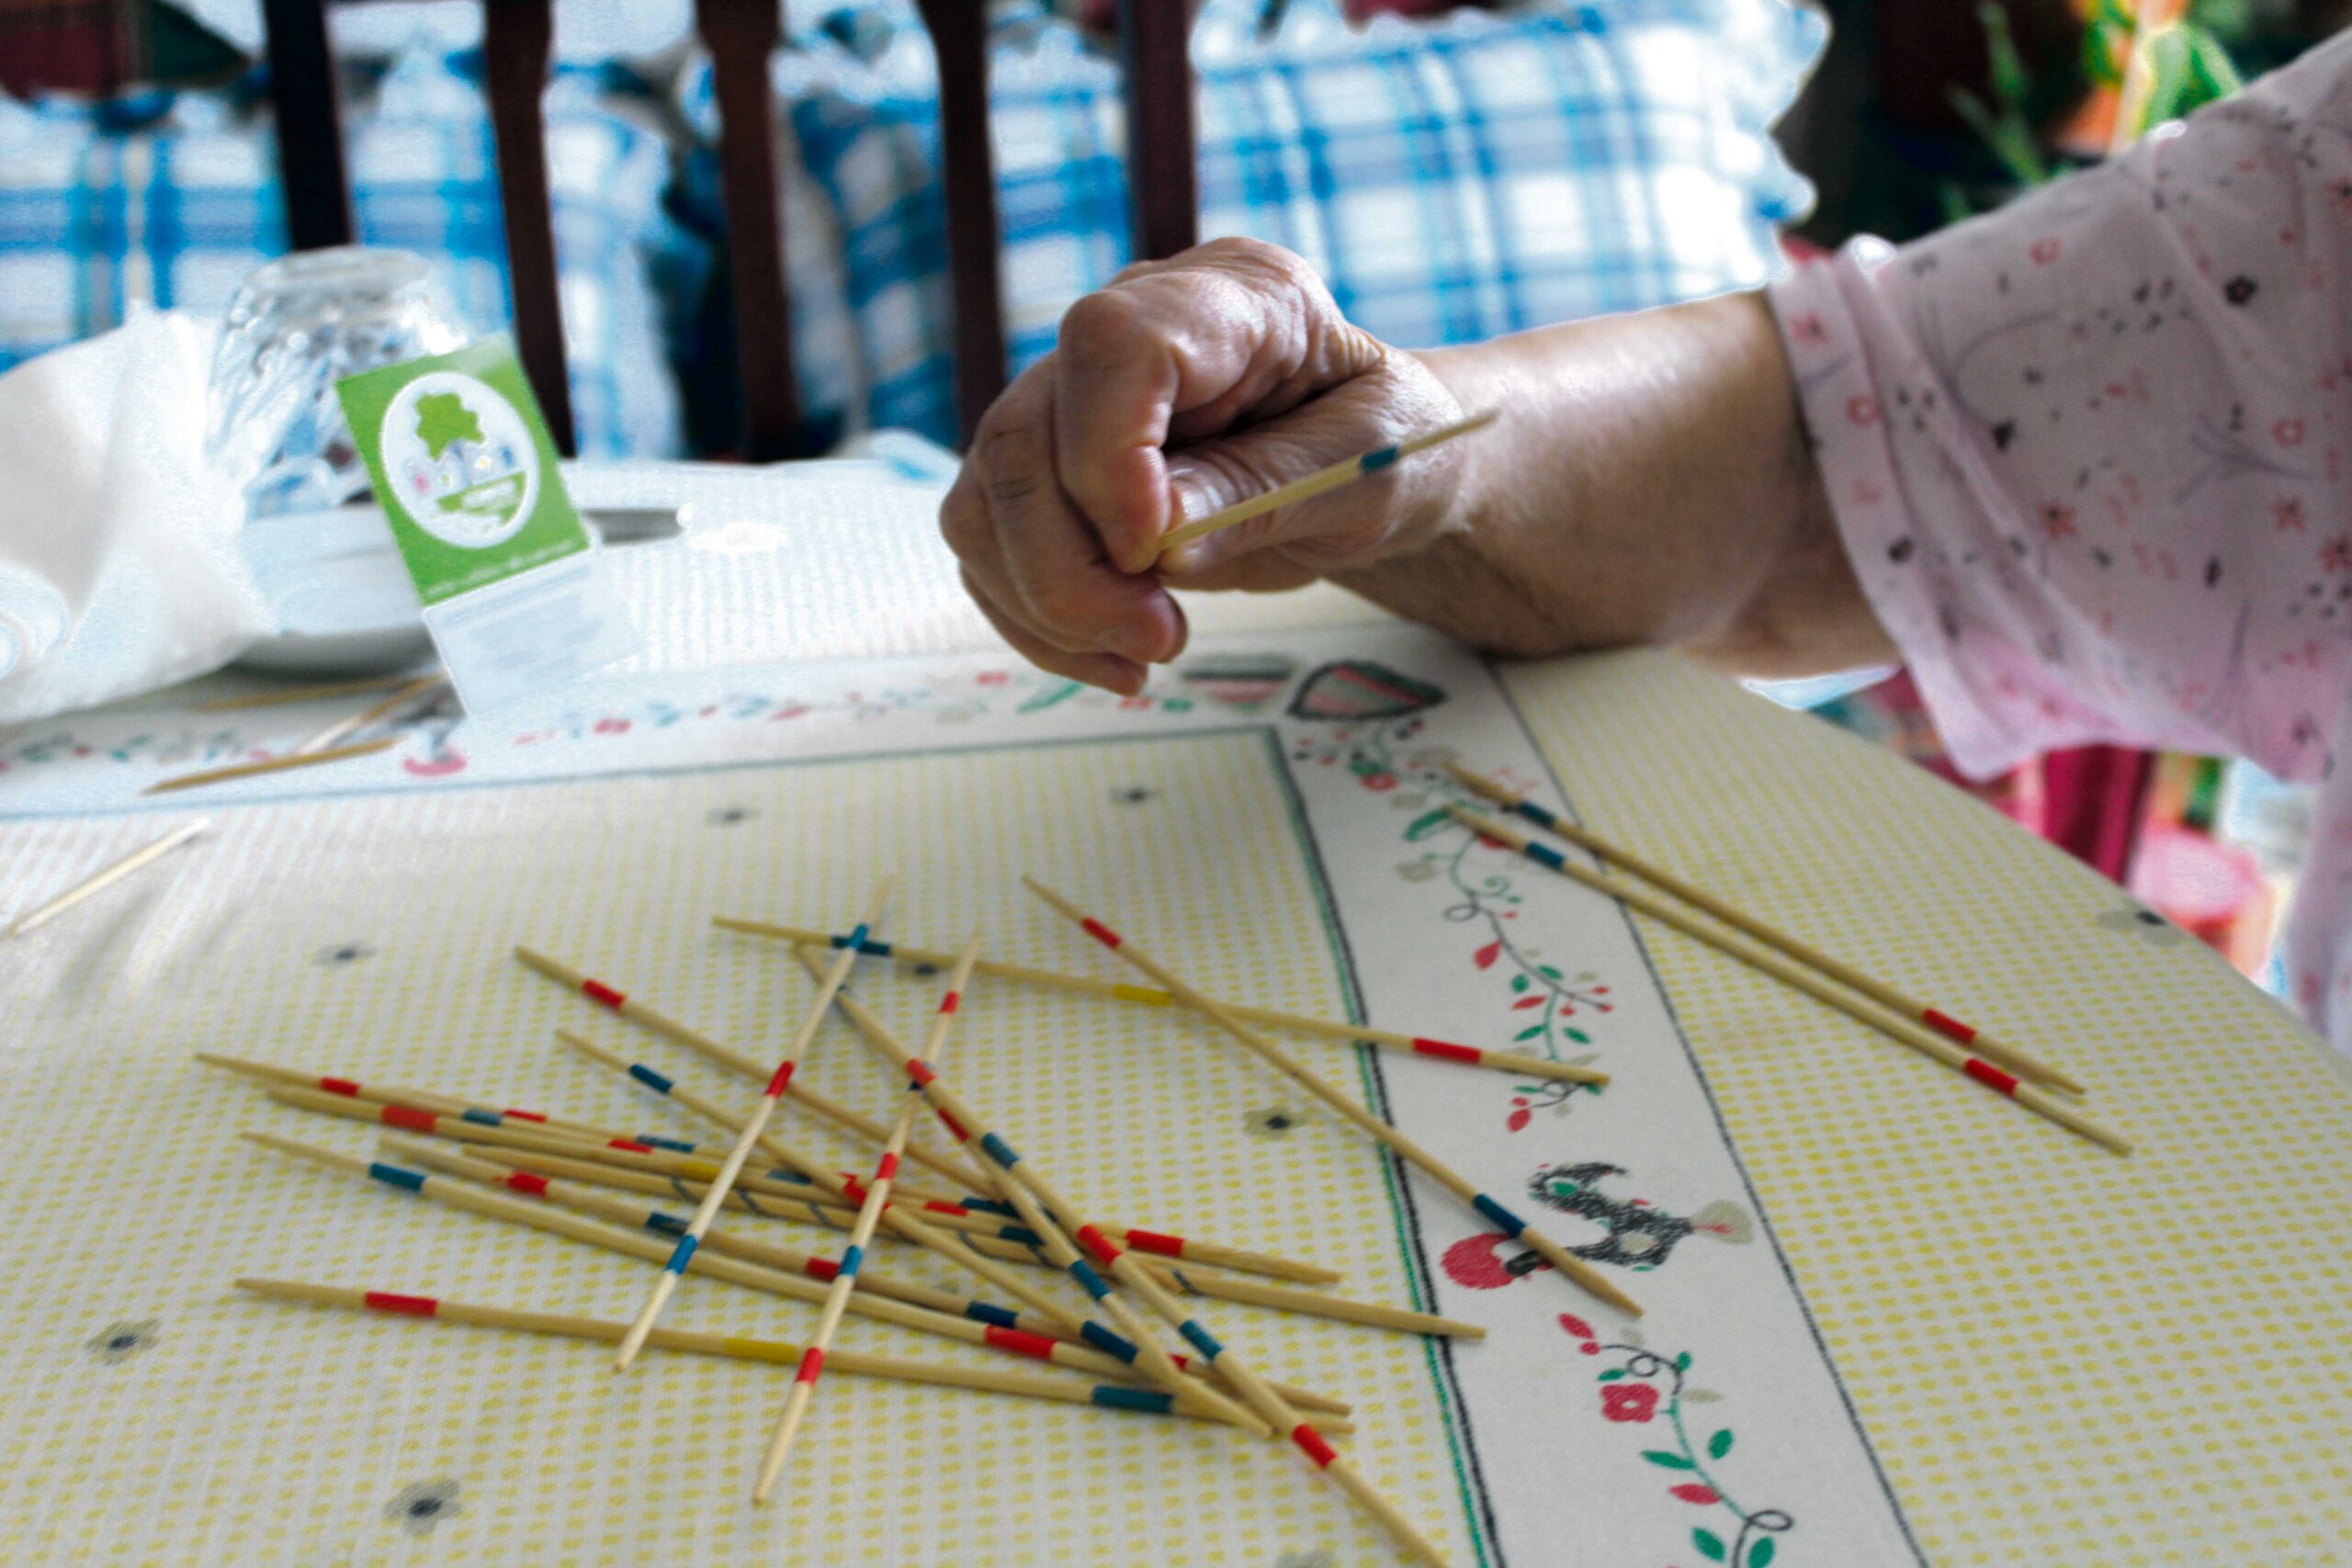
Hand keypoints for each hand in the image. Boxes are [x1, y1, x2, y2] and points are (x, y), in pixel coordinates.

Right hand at [939, 238, 1473, 693]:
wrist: (1372, 472)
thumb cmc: (1388, 450)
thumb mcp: (1366, 470)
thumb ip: (1268, 489)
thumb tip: (1159, 538)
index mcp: (1232, 296)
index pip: (1116, 344)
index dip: (1111, 457)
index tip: (1154, 556)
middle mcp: (1130, 326)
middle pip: (1026, 431)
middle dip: (1072, 565)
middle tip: (1159, 640)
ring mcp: (1074, 394)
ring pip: (991, 493)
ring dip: (1048, 601)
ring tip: (1147, 651)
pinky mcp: (1047, 466)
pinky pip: (990, 542)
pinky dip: (1035, 619)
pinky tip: (1111, 658)